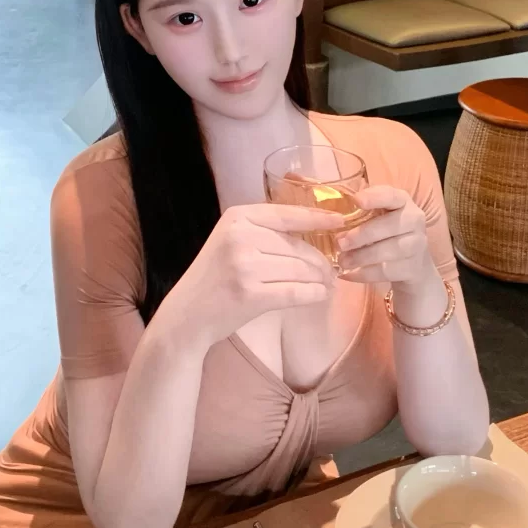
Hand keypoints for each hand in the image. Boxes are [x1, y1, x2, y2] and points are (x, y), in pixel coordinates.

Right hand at [159, 203, 344, 350]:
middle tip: (332, 270)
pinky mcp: (251, 295)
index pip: (287, 214)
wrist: (188, 314)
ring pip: (300, 270)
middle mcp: (241, 237)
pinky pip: (295, 292)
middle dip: (320, 261)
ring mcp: (245, 266)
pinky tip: (319, 295)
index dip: (317, 217)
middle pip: (298, 247)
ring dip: (319, 279)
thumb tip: (314, 228)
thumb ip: (263, 231)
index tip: (339, 220)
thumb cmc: (215, 277)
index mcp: (237, 218)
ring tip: (327, 284)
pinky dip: (313, 294)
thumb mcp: (231, 240)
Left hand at [336, 186, 434, 291]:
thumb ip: (359, 212)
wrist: (413, 264)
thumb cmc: (386, 234)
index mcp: (402, 201)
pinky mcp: (414, 269)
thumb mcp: (376, 217)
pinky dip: (364, 274)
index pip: (391, 195)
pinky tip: (348, 274)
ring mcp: (417, 245)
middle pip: (389, 226)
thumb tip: (328, 218)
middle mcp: (414, 220)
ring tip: (342, 261)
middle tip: (339, 243)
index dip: (375, 197)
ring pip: (388, 251)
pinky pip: (386, 271)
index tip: (356, 200)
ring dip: (361, 257)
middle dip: (361, 235)